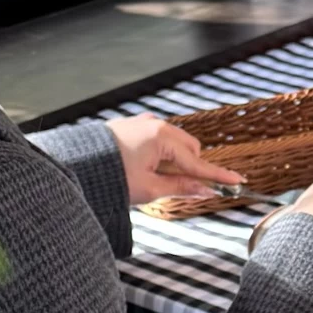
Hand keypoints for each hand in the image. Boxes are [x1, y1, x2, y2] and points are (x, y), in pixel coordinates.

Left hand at [107, 113, 239, 206]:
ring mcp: (143, 122)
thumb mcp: (149, 188)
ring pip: (174, 142)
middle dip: (189, 166)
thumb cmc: (109, 177)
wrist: (75, 166)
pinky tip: (143, 166)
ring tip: (151, 177)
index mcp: (161, 138)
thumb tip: (205, 190)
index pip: (197, 161)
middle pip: (189, 147)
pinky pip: (158, 138)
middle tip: (176, 185)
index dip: (217, 175)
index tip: (237, 181)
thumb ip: (181, 187)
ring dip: (173, 160)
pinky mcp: (133, 125)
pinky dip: (159, 153)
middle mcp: (155, 124)